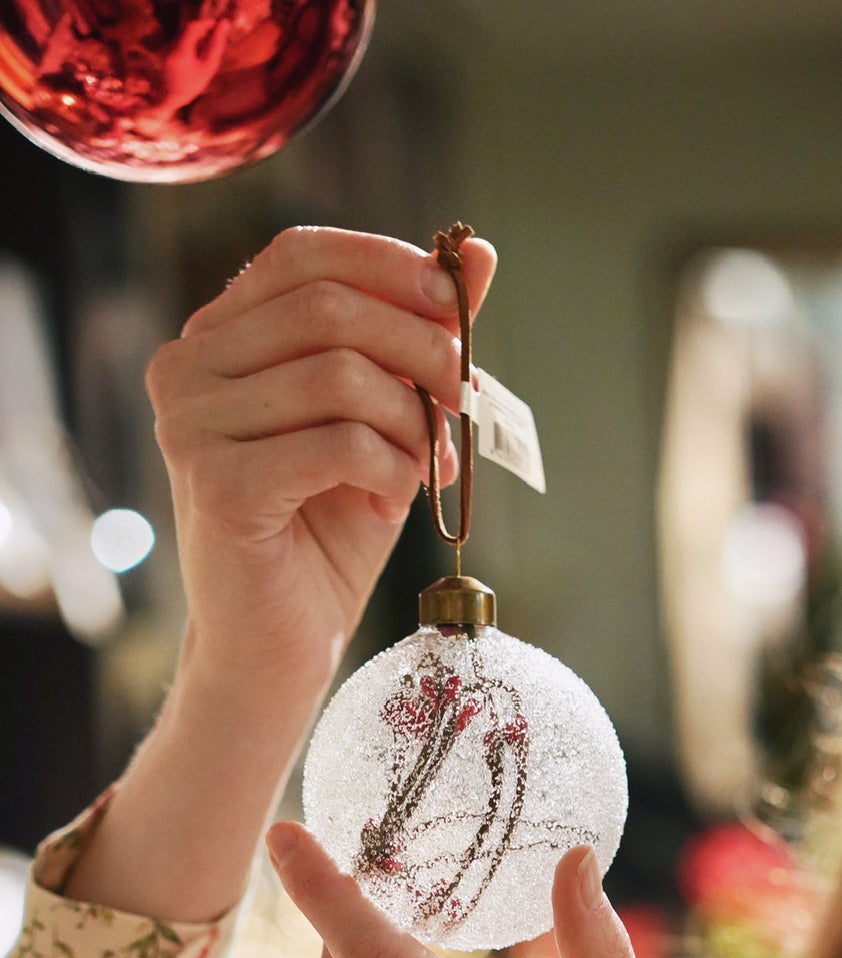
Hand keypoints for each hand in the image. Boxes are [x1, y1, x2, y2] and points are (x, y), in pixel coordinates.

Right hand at [149, 226, 496, 712]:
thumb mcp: (385, 422)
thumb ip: (419, 338)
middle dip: (420, 348)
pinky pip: (337, 444)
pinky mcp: (218, 484)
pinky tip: (395, 500)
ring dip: (411, 421)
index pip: (300, 255)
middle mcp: (188, 368)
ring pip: (338, 375)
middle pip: (327, 308)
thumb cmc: (328, 535)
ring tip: (428, 467)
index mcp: (218, 337)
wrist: (281, 645)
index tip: (456, 304)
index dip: (387, 264)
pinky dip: (390, 468)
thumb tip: (479, 255)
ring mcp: (192, 425)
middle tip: (465, 398)